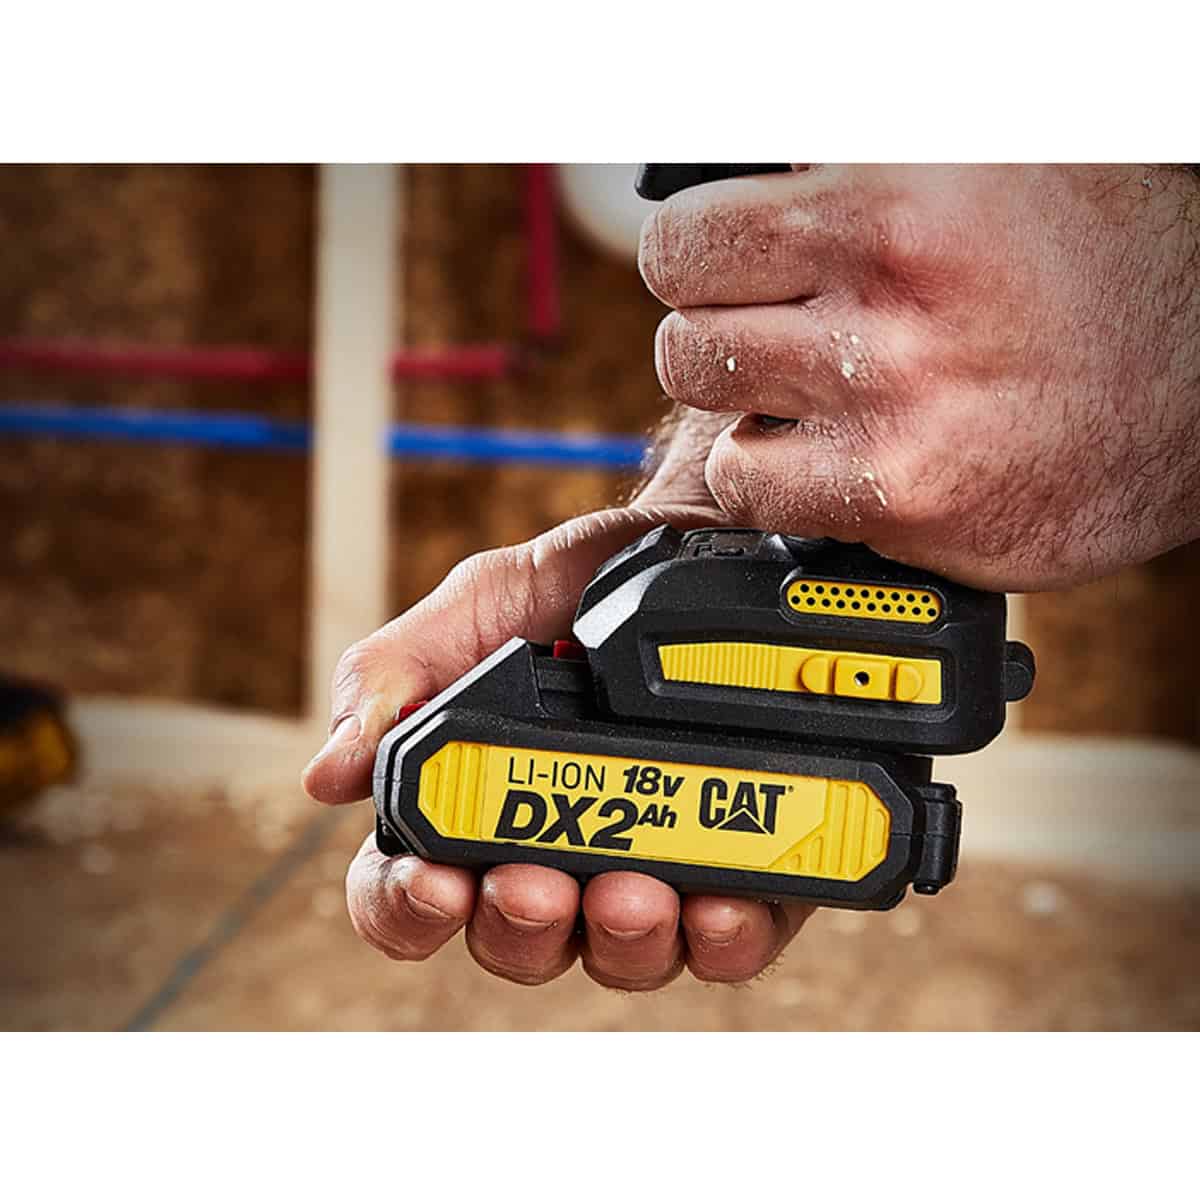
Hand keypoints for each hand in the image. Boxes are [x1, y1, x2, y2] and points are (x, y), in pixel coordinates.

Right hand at [302, 494, 813, 988]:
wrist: (703, 546)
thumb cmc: (577, 584)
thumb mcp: (478, 607)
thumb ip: (396, 675)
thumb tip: (326, 775)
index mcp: (476, 804)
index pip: (411, 891)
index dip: (406, 906)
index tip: (432, 878)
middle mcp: (555, 855)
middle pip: (514, 942)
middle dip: (518, 925)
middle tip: (536, 882)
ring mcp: (648, 873)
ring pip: (618, 957)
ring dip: (619, 941)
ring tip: (632, 890)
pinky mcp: (737, 875)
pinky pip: (724, 944)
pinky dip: (719, 940)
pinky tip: (718, 902)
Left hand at [639, 164, 1199, 590]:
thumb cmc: (1100, 260)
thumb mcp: (988, 153)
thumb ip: (855, 152)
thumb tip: (756, 166)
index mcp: (898, 195)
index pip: (687, 235)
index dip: (697, 254)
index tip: (723, 269)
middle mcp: (892, 299)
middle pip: (682, 324)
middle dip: (716, 324)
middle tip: (772, 331)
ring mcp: (896, 409)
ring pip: (710, 408)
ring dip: (742, 400)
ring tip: (806, 391)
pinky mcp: (905, 501)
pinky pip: (751, 490)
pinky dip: (770, 476)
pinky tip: (825, 454)